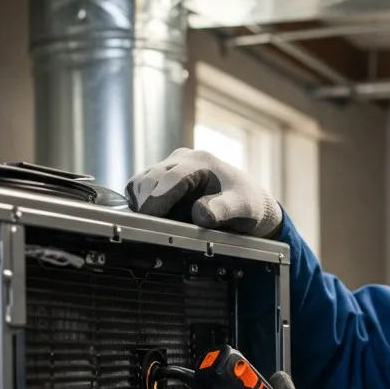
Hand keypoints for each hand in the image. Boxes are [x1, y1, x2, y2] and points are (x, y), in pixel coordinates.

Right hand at [124, 148, 283, 237]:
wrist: (248, 200)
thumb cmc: (247, 203)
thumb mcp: (242, 208)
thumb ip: (223, 210)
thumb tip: (199, 214)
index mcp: (200, 161)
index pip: (169, 178)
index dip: (157, 200)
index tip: (149, 220)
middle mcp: (181, 158)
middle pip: (149, 179)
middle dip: (146, 204)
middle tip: (150, 230)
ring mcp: (170, 166)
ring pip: (140, 183)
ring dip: (142, 204)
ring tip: (157, 225)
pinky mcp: (162, 177)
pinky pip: (140, 188)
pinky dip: (142, 203)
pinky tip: (156, 218)